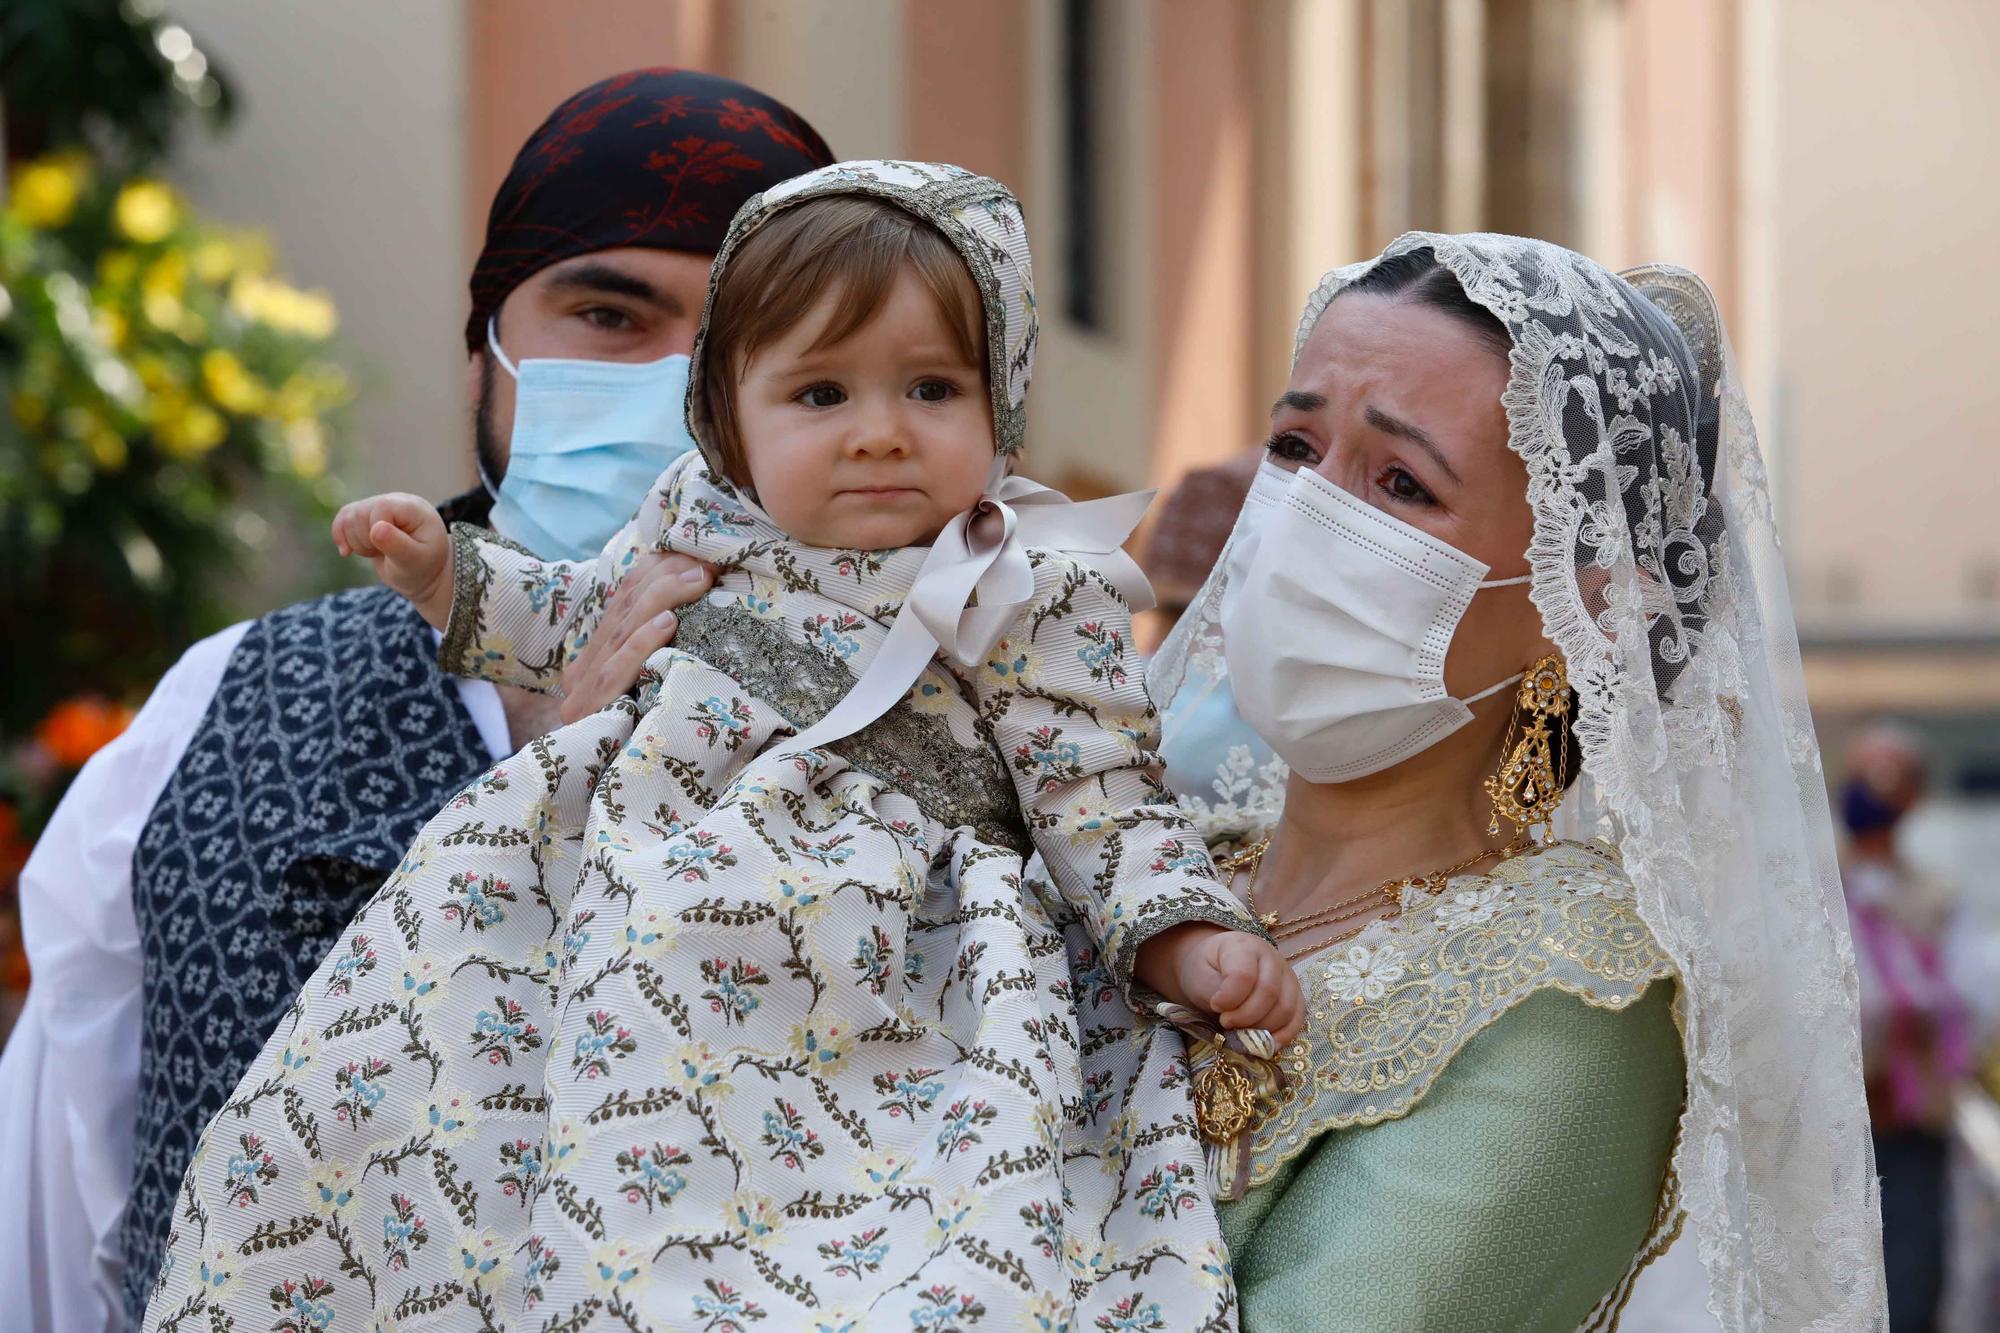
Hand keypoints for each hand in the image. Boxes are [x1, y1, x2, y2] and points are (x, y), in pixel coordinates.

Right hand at [332, 493, 452, 627]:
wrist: (423, 573)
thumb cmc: (423, 567)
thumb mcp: (415, 561)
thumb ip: (398, 545)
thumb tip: (376, 529)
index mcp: (413, 508)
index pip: (382, 508)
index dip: (376, 532)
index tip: (391, 551)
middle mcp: (395, 501)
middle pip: (361, 513)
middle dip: (365, 540)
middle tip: (385, 554)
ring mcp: (380, 506)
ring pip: (348, 516)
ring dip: (355, 541)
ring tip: (376, 552)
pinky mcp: (367, 516)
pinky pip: (343, 517)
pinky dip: (340, 536)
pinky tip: (346, 553)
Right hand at [559, 552, 717, 721]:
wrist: (604, 801)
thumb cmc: (641, 733)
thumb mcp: (649, 685)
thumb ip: (657, 652)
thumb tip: (695, 607)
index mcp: (594, 662)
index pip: (624, 604)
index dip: (657, 573)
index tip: (697, 556)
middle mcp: (583, 673)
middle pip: (625, 613)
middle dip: (667, 580)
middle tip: (707, 564)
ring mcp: (581, 692)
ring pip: (623, 633)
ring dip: (663, 599)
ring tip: (698, 580)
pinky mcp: (590, 710)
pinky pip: (616, 670)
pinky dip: (643, 642)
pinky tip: (668, 622)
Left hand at [1138, 924, 1304, 1046]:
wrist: (1216, 966)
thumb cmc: (1206, 969)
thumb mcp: (1199, 975)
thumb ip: (1215, 991)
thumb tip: (1232, 1014)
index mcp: (1244, 946)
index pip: (1245, 975)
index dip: (1230, 998)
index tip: (1215, 1006)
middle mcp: (1272, 957)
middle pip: (1270, 993)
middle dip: (1246, 1017)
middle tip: (1226, 1022)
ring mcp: (1287, 976)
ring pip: (1286, 1008)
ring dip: (1262, 1029)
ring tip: (1241, 1031)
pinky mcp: (1294, 994)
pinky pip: (1298, 1018)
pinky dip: (1284, 1035)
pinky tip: (1266, 1045)